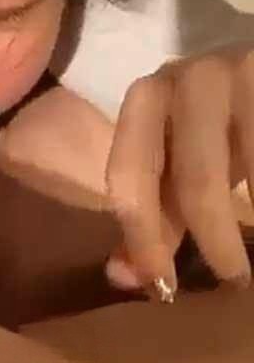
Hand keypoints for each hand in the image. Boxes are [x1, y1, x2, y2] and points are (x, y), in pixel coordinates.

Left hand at [105, 44, 253, 295]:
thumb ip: (154, 215)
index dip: (144, 236)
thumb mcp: (180, 163)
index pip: (131, 173)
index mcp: (149, 98)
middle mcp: (192, 79)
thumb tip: (123, 277)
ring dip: (251, 220)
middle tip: (235, 279)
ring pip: (250, 173)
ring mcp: (243, 74)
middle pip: (199, 180)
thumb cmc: (217, 124)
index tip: (166, 288)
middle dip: (215, 239)